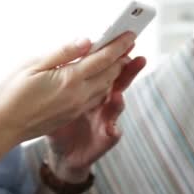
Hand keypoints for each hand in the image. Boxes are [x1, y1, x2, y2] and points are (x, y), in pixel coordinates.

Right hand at [0, 32, 136, 146]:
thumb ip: (62, 53)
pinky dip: (103, 85)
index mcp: (69, 80)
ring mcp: (75, 108)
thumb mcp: (32, 65)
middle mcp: (78, 96)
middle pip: (110, 74)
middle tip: (128, 43)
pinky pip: (95, 98)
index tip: (131, 34)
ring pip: (105, 88)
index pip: (103, 59)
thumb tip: (86, 41)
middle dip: (121, 57)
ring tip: (119, 58)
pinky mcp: (70, 115)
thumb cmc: (9, 93)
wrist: (0, 128)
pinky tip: (100, 78)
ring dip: (114, 72)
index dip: (119, 45)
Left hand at [45, 54, 145, 181]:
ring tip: (118, 95)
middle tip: (136, 58)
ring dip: (119, 102)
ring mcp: (105, 120)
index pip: (106, 67)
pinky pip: (112, 135)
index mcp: (92, 87)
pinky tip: (111, 130)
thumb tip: (80, 46)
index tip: (125, 40)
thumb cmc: (58, 118)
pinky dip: (113, 132)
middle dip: (129, 72)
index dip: (116, 54)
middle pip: (118, 83)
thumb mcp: (57, 93)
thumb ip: (67, 70)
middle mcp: (103, 102)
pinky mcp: (103, 140)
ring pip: (116, 108)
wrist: (61, 153)